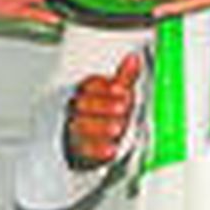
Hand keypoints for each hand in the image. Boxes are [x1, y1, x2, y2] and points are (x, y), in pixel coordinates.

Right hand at [66, 53, 140, 168]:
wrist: (95, 143)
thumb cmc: (106, 114)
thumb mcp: (117, 95)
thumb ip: (125, 78)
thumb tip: (134, 59)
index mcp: (86, 91)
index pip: (90, 85)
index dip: (105, 87)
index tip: (121, 89)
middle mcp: (77, 109)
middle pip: (83, 104)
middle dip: (103, 105)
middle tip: (122, 108)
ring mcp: (75, 128)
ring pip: (81, 126)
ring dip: (100, 127)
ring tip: (118, 128)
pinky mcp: (77, 150)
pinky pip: (83, 150)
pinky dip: (97, 150)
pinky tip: (111, 150)